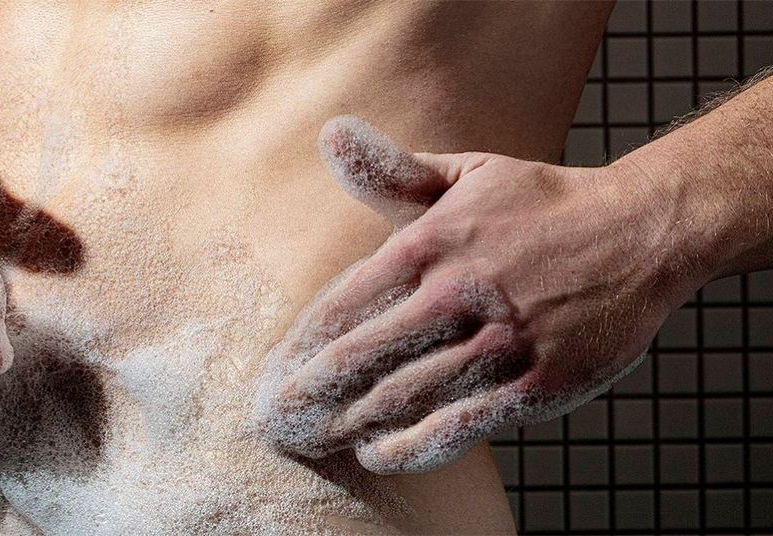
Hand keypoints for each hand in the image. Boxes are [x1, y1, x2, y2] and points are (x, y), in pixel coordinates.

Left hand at [254, 116, 701, 472]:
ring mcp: (498, 342)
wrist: (642, 232)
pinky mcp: (535, 383)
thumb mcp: (467, 173)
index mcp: (432, 241)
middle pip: (361, 356)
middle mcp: (457, 293)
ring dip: (349, 422)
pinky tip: (378, 455)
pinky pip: (457, 425)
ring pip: (402, 395)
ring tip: (315, 438)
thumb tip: (330, 136)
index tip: (278, 368)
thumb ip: (395, 171)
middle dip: (310, 391)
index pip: (344, 302)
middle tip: (276, 417)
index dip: (303, 343)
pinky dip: (410, 445)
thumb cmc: (542, 204)